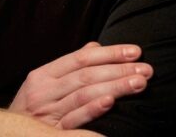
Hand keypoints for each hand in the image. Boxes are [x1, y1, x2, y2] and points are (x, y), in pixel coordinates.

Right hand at [10, 42, 152, 128]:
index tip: (135, 51)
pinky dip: (93, 109)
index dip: (109, 53)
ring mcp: (47, 113)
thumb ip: (70, 66)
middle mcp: (44, 91)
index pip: (81, 58)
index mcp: (43, 75)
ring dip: (115, 87)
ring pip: (84, 94)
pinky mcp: (52, 133)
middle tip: (146, 69)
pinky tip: (111, 102)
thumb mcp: (44, 84)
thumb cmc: (30, 111)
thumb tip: (95, 47)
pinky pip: (75, 120)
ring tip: (139, 83)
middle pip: (86, 75)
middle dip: (119, 70)